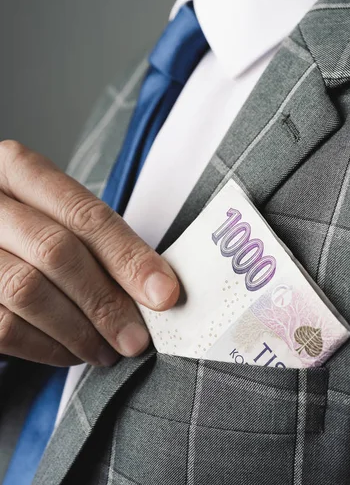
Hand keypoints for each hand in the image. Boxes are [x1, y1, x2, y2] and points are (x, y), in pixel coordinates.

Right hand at [0, 141, 179, 366]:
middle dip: (104, 300)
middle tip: (135, 337)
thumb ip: (92, 236)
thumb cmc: (23, 226)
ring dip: (77, 330)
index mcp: (17, 169)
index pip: (84, 214)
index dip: (128, 256)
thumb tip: (152, 284)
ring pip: (27, 290)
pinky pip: (4, 326)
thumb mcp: (51, 210)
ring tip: (107, 349)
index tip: (162, 292)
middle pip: (56, 250)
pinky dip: (45, 347)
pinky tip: (71, 352)